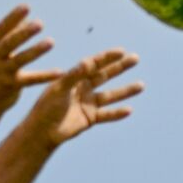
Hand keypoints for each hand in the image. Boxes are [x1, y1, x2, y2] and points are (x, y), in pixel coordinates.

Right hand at [0, 6, 59, 112]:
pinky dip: (45, 76)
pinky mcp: (10, 86)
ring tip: (51, 42)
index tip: (26, 6)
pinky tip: (60, 72)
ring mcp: (1, 73)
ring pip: (19, 60)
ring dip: (35, 51)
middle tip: (39, 23)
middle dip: (23, 33)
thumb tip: (26, 19)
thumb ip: (9, 36)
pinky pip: (31, 80)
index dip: (12, 17)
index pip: (0, 29)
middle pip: (8, 43)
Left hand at [25, 47, 142, 148]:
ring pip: (110, 96)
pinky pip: (107, 115)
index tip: (121, 51)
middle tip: (135, 58)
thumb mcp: (59, 89)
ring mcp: (87, 104)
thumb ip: (73, 76)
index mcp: (73, 79)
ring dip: (125, 91)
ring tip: (141, 85)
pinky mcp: (90, 118)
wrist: (41, 132)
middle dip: (120, 67)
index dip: (107, 57)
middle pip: (105, 76)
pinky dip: (117, 113)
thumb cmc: (45, 108)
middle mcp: (82, 89)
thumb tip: (89, 62)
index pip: (93, 64)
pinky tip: (129, 110)